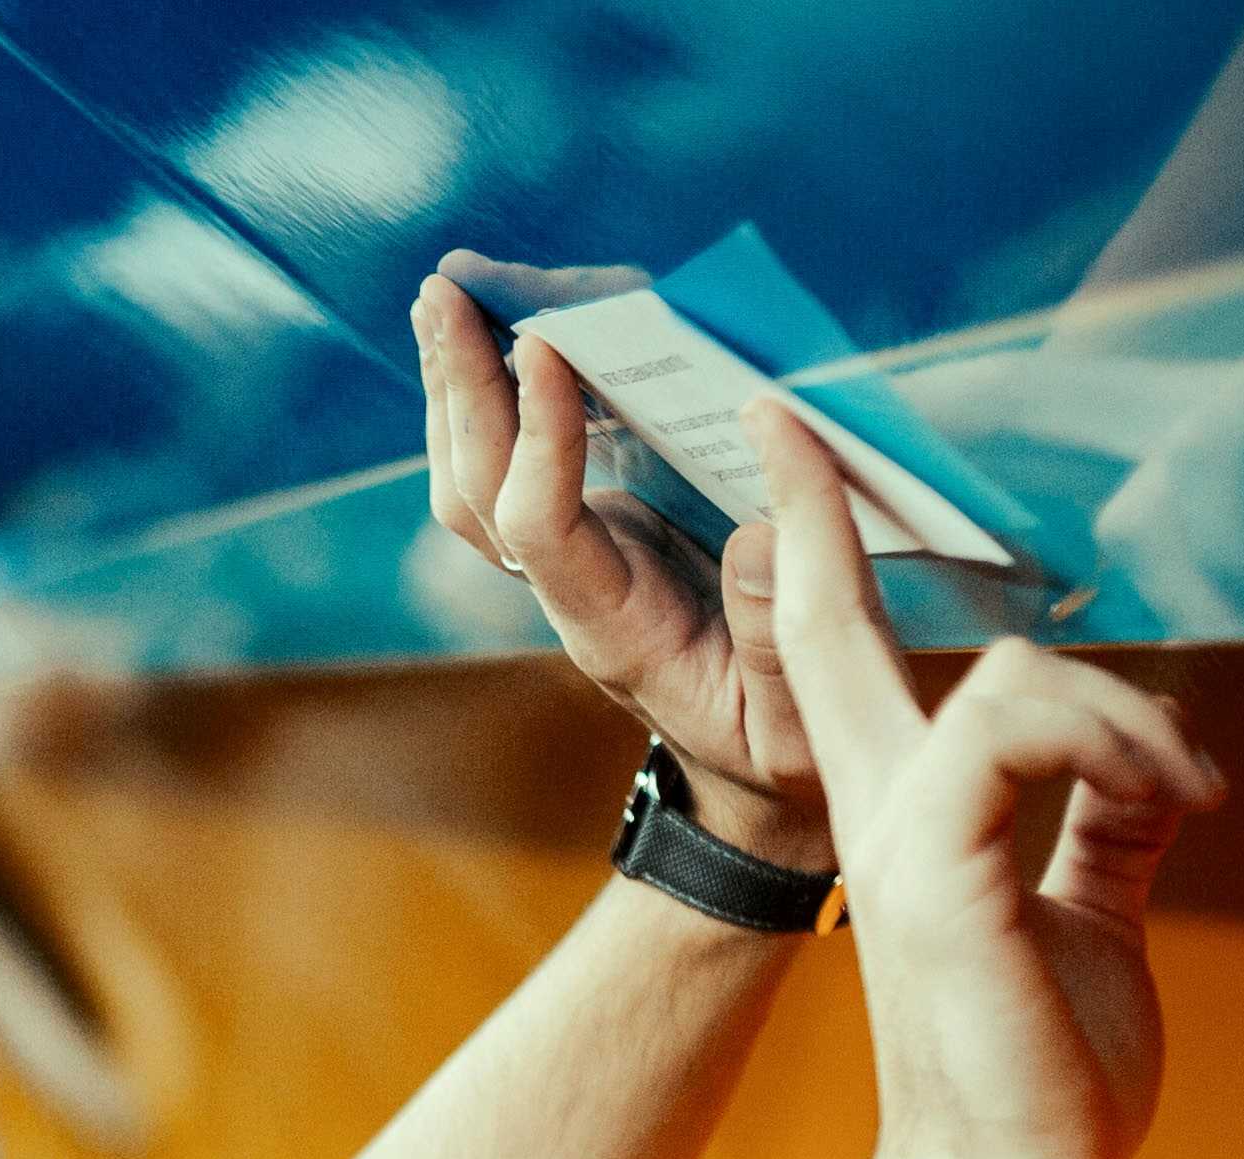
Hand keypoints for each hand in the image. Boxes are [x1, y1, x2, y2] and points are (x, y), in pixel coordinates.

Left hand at [413, 257, 828, 868]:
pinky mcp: (592, 535)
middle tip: (444, 292)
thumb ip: (784, 627)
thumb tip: (760, 526)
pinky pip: (515, 467)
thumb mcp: (800, 715)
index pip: (541, 527)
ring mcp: (572, 562)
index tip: (549, 348)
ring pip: (476, 479)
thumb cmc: (781, 748)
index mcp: (612, 628)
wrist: (751, 780)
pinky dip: (501, 396)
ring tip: (449, 294)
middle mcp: (570, 590)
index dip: (538, 439)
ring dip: (458, 386)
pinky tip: (503, 329)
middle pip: (478, 490)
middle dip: (459, 390)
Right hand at [747, 398, 1220, 1158]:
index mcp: (907, 820)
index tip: (789, 448)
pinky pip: (1032, 722)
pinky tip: (1184, 797)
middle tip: (780, 412)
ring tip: (1197, 792)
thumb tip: (1161, 765)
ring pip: (1018, 671)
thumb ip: (1110, 826)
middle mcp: (881, 810)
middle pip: (825, 629)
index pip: (843, 656)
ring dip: (1136, 721)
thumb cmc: (1049, 1078)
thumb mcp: (1094, 913)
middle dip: (805, 516)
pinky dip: (1127, 745)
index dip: (816, 549)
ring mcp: (900, 832)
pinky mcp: (940, 860)